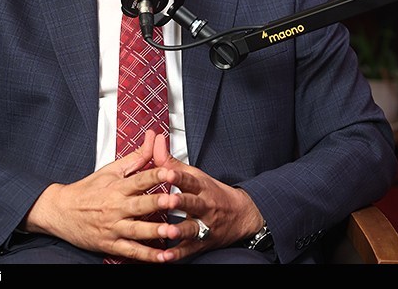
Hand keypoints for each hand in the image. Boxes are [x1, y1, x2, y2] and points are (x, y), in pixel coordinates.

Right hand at [22, 129, 174, 262]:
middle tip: (174, 201)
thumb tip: (153, 136)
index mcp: (117, 187)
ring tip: (172, 232)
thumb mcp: (111, 170)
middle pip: (139, 205)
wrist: (59, 212)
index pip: (139, 179)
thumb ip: (137, 156)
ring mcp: (113, 227)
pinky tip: (163, 257)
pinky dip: (147, 256)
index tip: (170, 172)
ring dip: (155, 231)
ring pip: (137, 230)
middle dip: (157, 203)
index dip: (155, 175)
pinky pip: (131, 251)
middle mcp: (115, 208)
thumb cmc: (87, 190)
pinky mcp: (111, 244)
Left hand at [150, 134, 264, 261]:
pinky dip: (178, 254)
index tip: (167, 173)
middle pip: (193, 203)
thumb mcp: (195, 175)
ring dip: (180, 230)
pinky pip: (189, 249)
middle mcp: (205, 205)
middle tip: (168, 201)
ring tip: (169, 231)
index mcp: (202, 187)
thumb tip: (155, 141)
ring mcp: (205, 225)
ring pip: (192, 228)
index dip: (178, 176)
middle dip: (181, 202)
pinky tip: (166, 256)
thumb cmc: (213, 193)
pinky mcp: (203, 242)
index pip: (190, 180)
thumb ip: (171, 161)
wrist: (242, 215)